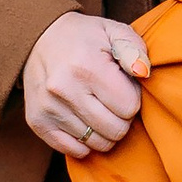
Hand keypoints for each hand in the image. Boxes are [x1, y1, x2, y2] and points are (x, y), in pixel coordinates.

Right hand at [23, 10, 148, 155]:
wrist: (39, 38)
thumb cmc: (84, 37)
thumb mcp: (113, 31)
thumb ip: (134, 50)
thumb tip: (143, 72)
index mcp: (86, 66)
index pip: (129, 107)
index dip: (133, 98)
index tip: (123, 86)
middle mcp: (64, 89)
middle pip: (115, 130)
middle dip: (122, 118)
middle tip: (113, 100)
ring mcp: (48, 108)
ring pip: (97, 143)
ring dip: (105, 130)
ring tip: (99, 108)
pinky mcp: (38, 122)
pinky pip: (75, 151)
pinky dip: (85, 141)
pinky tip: (84, 120)